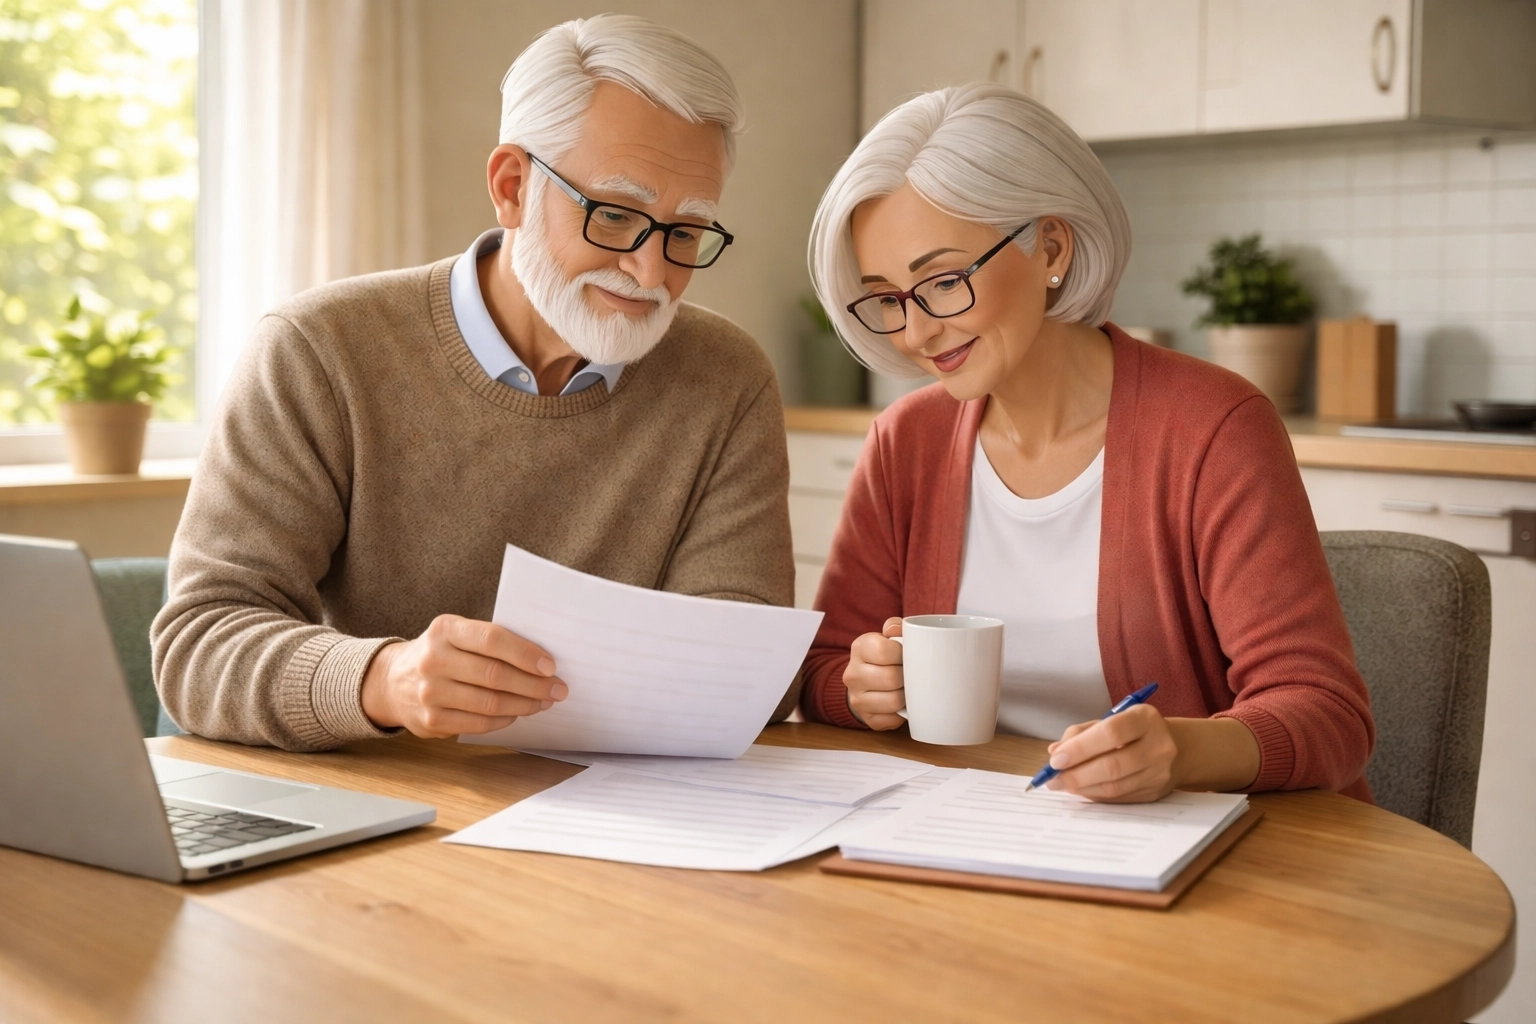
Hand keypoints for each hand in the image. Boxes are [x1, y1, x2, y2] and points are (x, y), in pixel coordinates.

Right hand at [361, 614, 567, 737]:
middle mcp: (433, 660)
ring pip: (490, 704)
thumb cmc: (440, 653)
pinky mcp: (430, 721)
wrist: (391, 681)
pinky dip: (505, 719)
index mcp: (444, 629)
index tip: (551, 666)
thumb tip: (542, 661)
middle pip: (495, 675)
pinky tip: (518, 713)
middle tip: (558, 689)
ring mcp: (430, 693)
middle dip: (534, 685)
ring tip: (543, 702)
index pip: (492, 640)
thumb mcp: (456, 634)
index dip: (525, 654)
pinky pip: (479, 724)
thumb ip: (490, 641)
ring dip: (525, 704)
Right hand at [844, 617, 905, 729]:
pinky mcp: (867, 719)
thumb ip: (895, 627)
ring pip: (894, 701)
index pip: (884, 651)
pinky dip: (902, 713)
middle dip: (907, 676)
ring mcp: (857, 699)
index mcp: (859, 648)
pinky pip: (893, 720)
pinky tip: (902, 704)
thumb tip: (896, 629)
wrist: (865, 681)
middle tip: (910, 673)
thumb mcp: (887, 636)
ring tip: (908, 688)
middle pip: (891, 678)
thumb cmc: (885, 656)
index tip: (906, 655)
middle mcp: (852, 674)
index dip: (903, 654)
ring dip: (907, 696)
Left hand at [1044, 709, 1261, 802]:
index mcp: (1145, 718)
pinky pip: (1119, 798)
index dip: (1080, 748)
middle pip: (1113, 765)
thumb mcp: (1113, 719)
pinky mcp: (1155, 792)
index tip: (1056, 758)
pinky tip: (1080, 789)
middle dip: (1076, 774)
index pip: (1110, 733)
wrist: (1178, 749)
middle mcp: (1158, 745)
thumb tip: (1055, 751)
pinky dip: (1094, 795)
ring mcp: (1160, 772)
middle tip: (1052, 778)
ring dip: (1082, 787)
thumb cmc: (1135, 731)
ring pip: (1114, 786)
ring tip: (1061, 784)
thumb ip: (1082, 732)